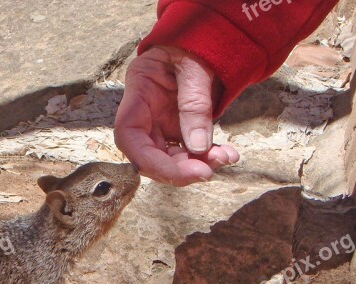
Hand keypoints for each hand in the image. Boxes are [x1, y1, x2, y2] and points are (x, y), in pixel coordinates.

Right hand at [114, 46, 239, 185]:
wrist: (205, 38)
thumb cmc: (194, 43)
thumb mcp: (196, 66)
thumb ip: (195, 104)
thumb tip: (199, 147)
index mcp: (138, 93)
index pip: (129, 136)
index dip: (148, 161)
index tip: (178, 172)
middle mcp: (144, 115)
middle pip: (149, 155)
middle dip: (178, 168)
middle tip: (208, 171)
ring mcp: (160, 125)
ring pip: (170, 158)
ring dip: (197, 165)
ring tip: (226, 157)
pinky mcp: (178, 130)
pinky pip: (188, 152)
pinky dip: (207, 157)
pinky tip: (227, 154)